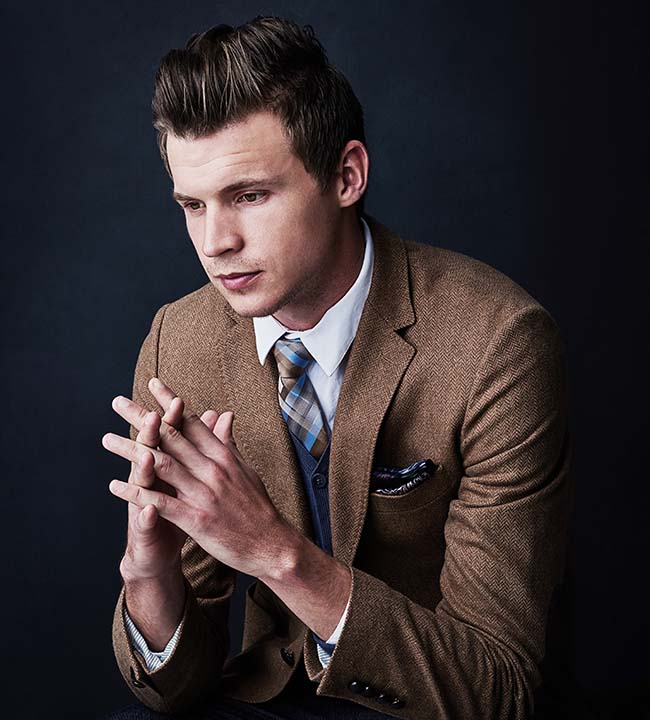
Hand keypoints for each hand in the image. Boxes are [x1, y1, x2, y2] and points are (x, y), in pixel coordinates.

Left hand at [103, 378, 295, 580]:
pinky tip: (115, 486)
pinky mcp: (197, 519)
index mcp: (223, 456)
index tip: (153, 384)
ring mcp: (204, 493)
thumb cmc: (257, 507)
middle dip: (142, 417)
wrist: (271, 544)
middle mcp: (212, 469)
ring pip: (161, 465)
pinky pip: (161, 502)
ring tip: (107, 439)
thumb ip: (228, 443)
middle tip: (118, 403)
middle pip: (171, 436)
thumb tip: (225, 416)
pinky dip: (137, 492)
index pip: (192, 421)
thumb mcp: (245, 469)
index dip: (171, 402)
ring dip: (131, 451)